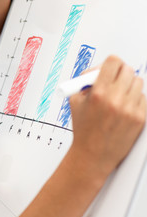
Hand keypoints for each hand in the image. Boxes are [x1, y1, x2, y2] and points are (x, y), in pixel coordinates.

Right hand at [68, 55, 145, 176]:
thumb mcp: (75, 101)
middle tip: (115, 80)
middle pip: (128, 70)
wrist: (93, 154)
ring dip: (129, 86)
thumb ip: (86, 82)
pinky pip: (143, 98)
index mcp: (98, 93)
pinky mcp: (140, 118)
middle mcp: (115, 99)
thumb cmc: (84, 129)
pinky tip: (125, 107)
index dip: (111, 64)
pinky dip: (135, 100)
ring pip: (138, 83)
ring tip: (119, 96)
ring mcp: (130, 109)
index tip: (110, 68)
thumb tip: (99, 70)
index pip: (113, 62)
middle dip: (120, 74)